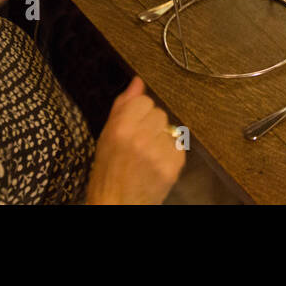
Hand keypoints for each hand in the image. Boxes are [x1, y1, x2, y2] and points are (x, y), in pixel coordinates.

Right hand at [87, 77, 185, 204]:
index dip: (139, 113)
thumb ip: (123, 106)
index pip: (145, 101)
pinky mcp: (173, 165)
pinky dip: (170, 152)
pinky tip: (156, 163)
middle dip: (151, 125)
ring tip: (147, 155)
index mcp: (121, 128)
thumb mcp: (106, 136)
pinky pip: (178, 145)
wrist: (117, 204)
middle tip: (139, 143)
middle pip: (159, 113)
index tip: (132, 126)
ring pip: (169, 128)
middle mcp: (141, 137)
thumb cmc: (108, 171)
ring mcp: (159, 152)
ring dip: (161, 138)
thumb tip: (137, 81)